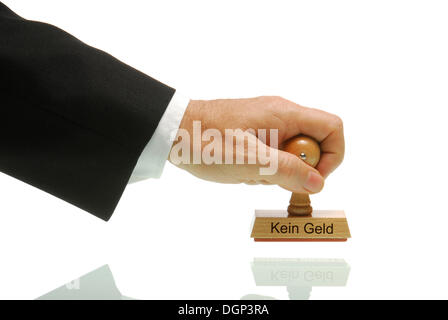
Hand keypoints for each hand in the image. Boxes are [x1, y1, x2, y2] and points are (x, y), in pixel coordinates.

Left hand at [169, 96, 343, 193]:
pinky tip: (242, 170)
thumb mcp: (250, 161)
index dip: (332, 156)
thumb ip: (287, 171)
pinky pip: (274, 153)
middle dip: (299, 168)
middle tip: (272, 176)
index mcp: (285, 114)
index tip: (311, 177)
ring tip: (251, 172)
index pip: (332, 128)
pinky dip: (265, 168)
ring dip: (278, 171)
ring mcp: (267, 123)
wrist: (173, 131)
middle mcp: (281, 114)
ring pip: (293, 152)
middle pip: (313, 143)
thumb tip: (319, 183)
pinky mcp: (255, 133)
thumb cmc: (207, 142)